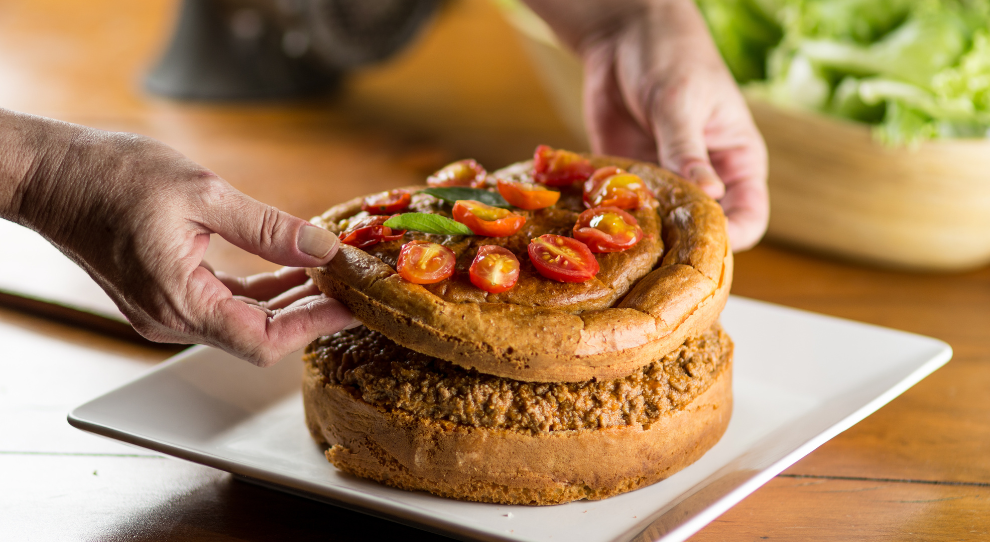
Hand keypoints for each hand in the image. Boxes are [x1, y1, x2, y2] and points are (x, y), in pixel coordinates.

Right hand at [8, 115, 357, 365]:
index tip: (353, 306)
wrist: (50, 174)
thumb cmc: (111, 177)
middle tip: (354, 286)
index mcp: (179, 303)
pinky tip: (294, 266)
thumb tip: (322, 248)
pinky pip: (226, 302)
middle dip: (311, 311)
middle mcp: (171, 319)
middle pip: (260, 335)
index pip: (265, 340)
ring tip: (332, 272)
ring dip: (290, 298)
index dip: (316, 325)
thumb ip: (268, 228)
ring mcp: (167, 311)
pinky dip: (262, 288)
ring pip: (245, 320)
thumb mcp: (203, 193)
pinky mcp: (166, 294)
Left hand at [525, 0, 768, 250]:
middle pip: (701, 231)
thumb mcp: (680, 102)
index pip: (749, 217)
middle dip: (678, 245)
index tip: (701, 245)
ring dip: (639, 233)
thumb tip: (710, 195)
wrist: (623, 35)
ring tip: (615, 231)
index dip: (731, 237)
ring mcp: (664, 181)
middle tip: (649, 247)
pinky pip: (622, 209)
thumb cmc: (670, 57)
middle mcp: (703, 179)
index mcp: (736, 162)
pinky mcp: (628, 179)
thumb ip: (687, 150)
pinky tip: (591, 214)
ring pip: (659, 227)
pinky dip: (609, 216)